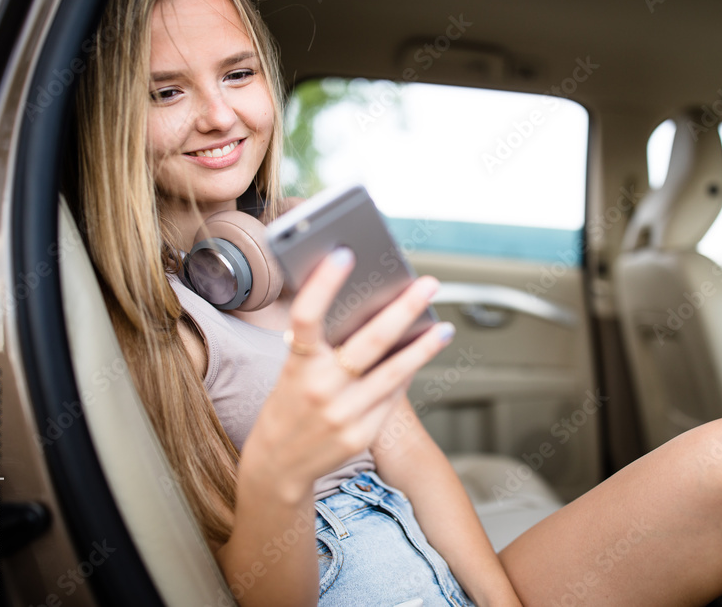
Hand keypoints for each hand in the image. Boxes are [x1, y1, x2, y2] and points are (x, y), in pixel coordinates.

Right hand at [238, 247, 453, 505]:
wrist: (276, 466)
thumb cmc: (288, 404)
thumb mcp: (292, 371)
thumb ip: (322, 347)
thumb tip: (368, 311)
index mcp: (296, 365)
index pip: (306, 316)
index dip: (323, 284)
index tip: (344, 254)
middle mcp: (319, 389)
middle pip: (368, 343)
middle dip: (402, 310)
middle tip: (428, 284)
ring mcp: (342, 415)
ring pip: (393, 373)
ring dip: (423, 348)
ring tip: (444, 327)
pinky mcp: (359, 436)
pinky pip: (392, 398)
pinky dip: (407, 375)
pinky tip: (421, 358)